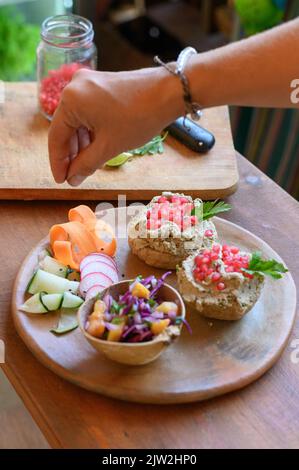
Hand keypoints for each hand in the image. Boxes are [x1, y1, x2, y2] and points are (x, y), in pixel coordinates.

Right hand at [48, 67, 181, 185]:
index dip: (58, 162)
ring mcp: (88, 84)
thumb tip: (72, 179)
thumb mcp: (109, 147)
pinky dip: (90, 132)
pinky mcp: (100, 85)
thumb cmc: (139, 118)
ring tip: (87, 166)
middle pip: (65, 128)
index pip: (56, 137)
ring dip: (81, 145)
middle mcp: (74, 87)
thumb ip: (86, 164)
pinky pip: (88, 113)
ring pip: (77, 121)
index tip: (61, 180)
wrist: (168, 93)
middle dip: (71, 154)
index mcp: (71, 100)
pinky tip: (96, 148)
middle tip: (75, 177)